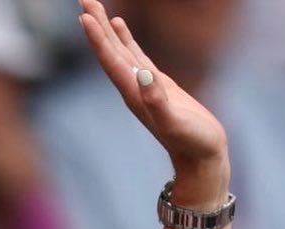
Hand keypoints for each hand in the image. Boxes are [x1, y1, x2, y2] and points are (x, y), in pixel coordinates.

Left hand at [78, 0, 228, 197]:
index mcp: (135, 94)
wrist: (200, 157)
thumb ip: (158, 101)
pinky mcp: (155, 83)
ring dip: (105, 29)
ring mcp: (143, 85)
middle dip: (96, 25)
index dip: (97, 39)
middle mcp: (133, 88)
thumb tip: (144, 76)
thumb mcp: (176, 122)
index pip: (111, 61)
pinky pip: (134, 55)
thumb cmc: (191, 142)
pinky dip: (124, 38)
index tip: (83, 16)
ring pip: (119, 50)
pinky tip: (117, 25)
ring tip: (92, 7)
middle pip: (109, 51)